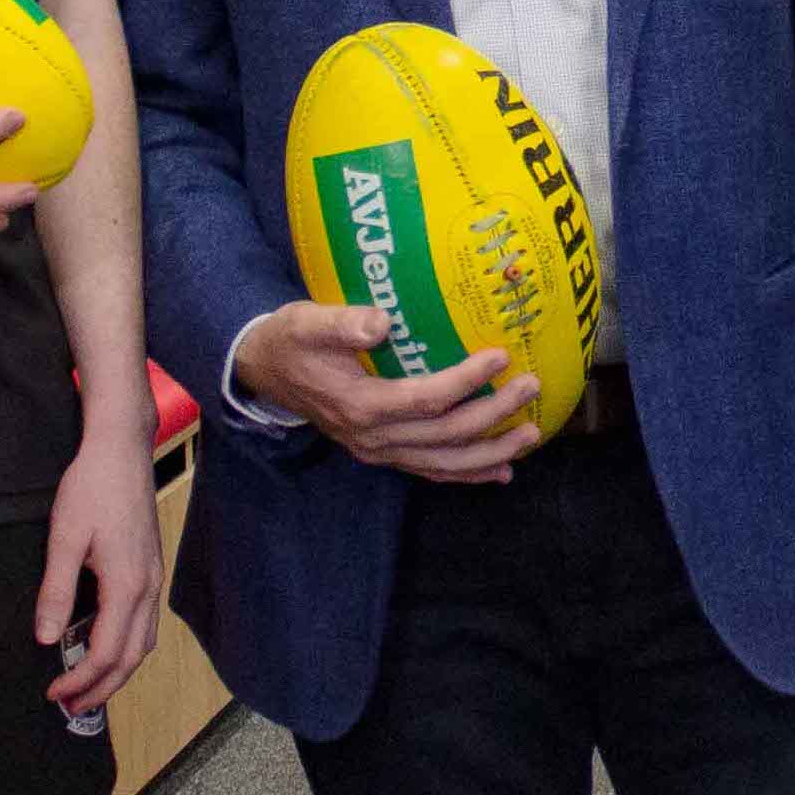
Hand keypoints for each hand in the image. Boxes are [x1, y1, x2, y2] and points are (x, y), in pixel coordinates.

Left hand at [34, 429, 163, 716]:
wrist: (122, 449)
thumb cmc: (92, 487)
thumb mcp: (64, 538)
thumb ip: (56, 591)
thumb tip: (45, 638)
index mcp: (127, 585)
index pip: (107, 653)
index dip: (81, 681)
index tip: (54, 693)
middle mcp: (148, 588)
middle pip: (132, 658)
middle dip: (102, 689)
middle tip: (70, 707)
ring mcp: (154, 578)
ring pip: (144, 643)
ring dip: (117, 671)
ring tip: (87, 685)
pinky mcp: (151, 568)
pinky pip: (145, 623)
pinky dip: (126, 647)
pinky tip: (104, 646)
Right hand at [230, 303, 542, 481]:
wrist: (263, 372)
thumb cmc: (291, 340)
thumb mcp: (306, 322)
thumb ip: (343, 323)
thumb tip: (381, 322)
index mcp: (361, 406)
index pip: (425, 400)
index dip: (466, 381)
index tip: (501, 355)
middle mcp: (373, 438)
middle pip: (445, 436)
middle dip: (494, 415)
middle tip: (530, 388)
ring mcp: (378, 451)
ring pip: (444, 463)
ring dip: (490, 452)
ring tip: (530, 436)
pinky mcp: (382, 452)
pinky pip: (431, 470)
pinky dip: (468, 472)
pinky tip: (501, 470)